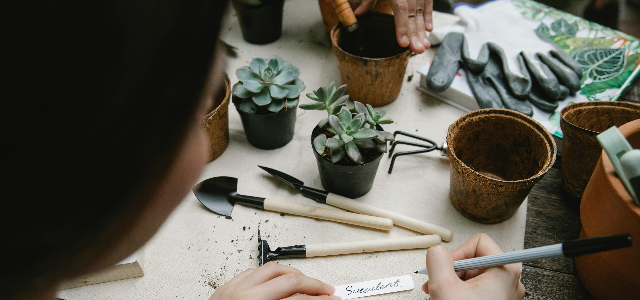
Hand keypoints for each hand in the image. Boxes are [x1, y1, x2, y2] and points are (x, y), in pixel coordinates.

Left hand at [209, 262, 339, 299]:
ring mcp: (233, 288)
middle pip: (289, 279)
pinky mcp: (224, 288)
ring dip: (293, 274)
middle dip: (313, 285)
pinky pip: (252, 272)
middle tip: (327, 291)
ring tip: (306, 282)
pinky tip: (278, 280)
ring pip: (272, 269)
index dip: (319, 299)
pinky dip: (269, 275)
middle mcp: (244, 295)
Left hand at [353, 0, 432, 52]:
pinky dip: (428, 16)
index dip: (402, 27)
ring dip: (422, 30)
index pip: (401, 9)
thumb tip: (358, 15)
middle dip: (415, 33)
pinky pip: (428, 3)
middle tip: (417, 50)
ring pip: (421, 10)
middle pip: (413, 13)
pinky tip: (428, 28)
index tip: (403, 43)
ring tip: (423, 46)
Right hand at [423, 233, 524, 299]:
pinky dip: (461, 292)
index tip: (446, 267)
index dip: (457, 254)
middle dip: (453, 270)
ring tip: (443, 294)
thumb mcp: (444, 287)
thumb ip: (437, 260)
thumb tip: (436, 250)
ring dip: (454, 282)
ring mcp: (504, 294)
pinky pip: (477, 288)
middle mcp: (509, 281)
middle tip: (440, 283)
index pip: (478, 243)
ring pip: (474, 274)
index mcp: (505, 271)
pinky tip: (450, 298)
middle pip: (475, 259)